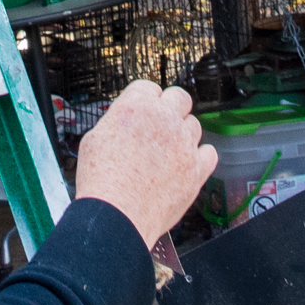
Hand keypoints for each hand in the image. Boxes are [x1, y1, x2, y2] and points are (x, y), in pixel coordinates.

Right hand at [74, 80, 215, 245]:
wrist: (117, 217)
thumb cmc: (102, 183)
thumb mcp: (94, 139)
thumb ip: (116, 122)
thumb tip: (124, 121)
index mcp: (136, 107)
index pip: (150, 88)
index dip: (146, 101)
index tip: (144, 111)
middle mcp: (164, 120)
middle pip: (179, 97)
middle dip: (170, 109)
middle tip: (161, 125)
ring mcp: (184, 144)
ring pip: (194, 125)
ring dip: (183, 135)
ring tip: (167, 153)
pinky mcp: (197, 169)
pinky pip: (209, 153)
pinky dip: (200, 157)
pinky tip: (187, 165)